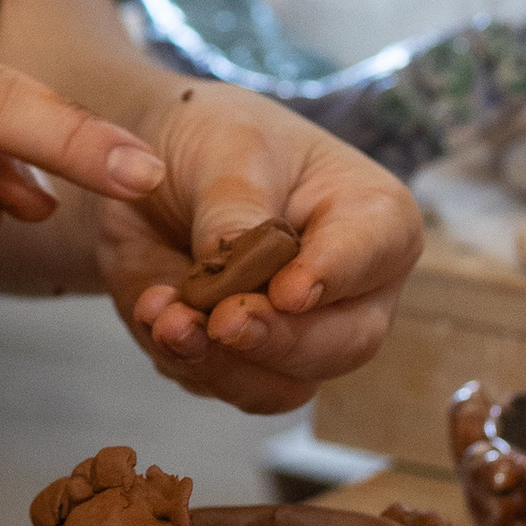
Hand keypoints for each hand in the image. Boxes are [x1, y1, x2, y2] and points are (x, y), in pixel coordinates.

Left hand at [97, 85, 422, 415]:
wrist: (158, 168)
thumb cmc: (221, 141)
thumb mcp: (228, 148)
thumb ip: (235, 205)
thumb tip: (230, 260)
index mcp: (372, 221)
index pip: (371, 255)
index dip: (334, 277)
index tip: (290, 290)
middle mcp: (351, 292)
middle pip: (342, 343)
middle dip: (278, 339)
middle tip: (224, 322)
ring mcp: (301, 336)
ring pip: (282, 384)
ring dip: (221, 363)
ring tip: (167, 321)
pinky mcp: (245, 363)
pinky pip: (223, 382)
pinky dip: (185, 359)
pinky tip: (153, 316)